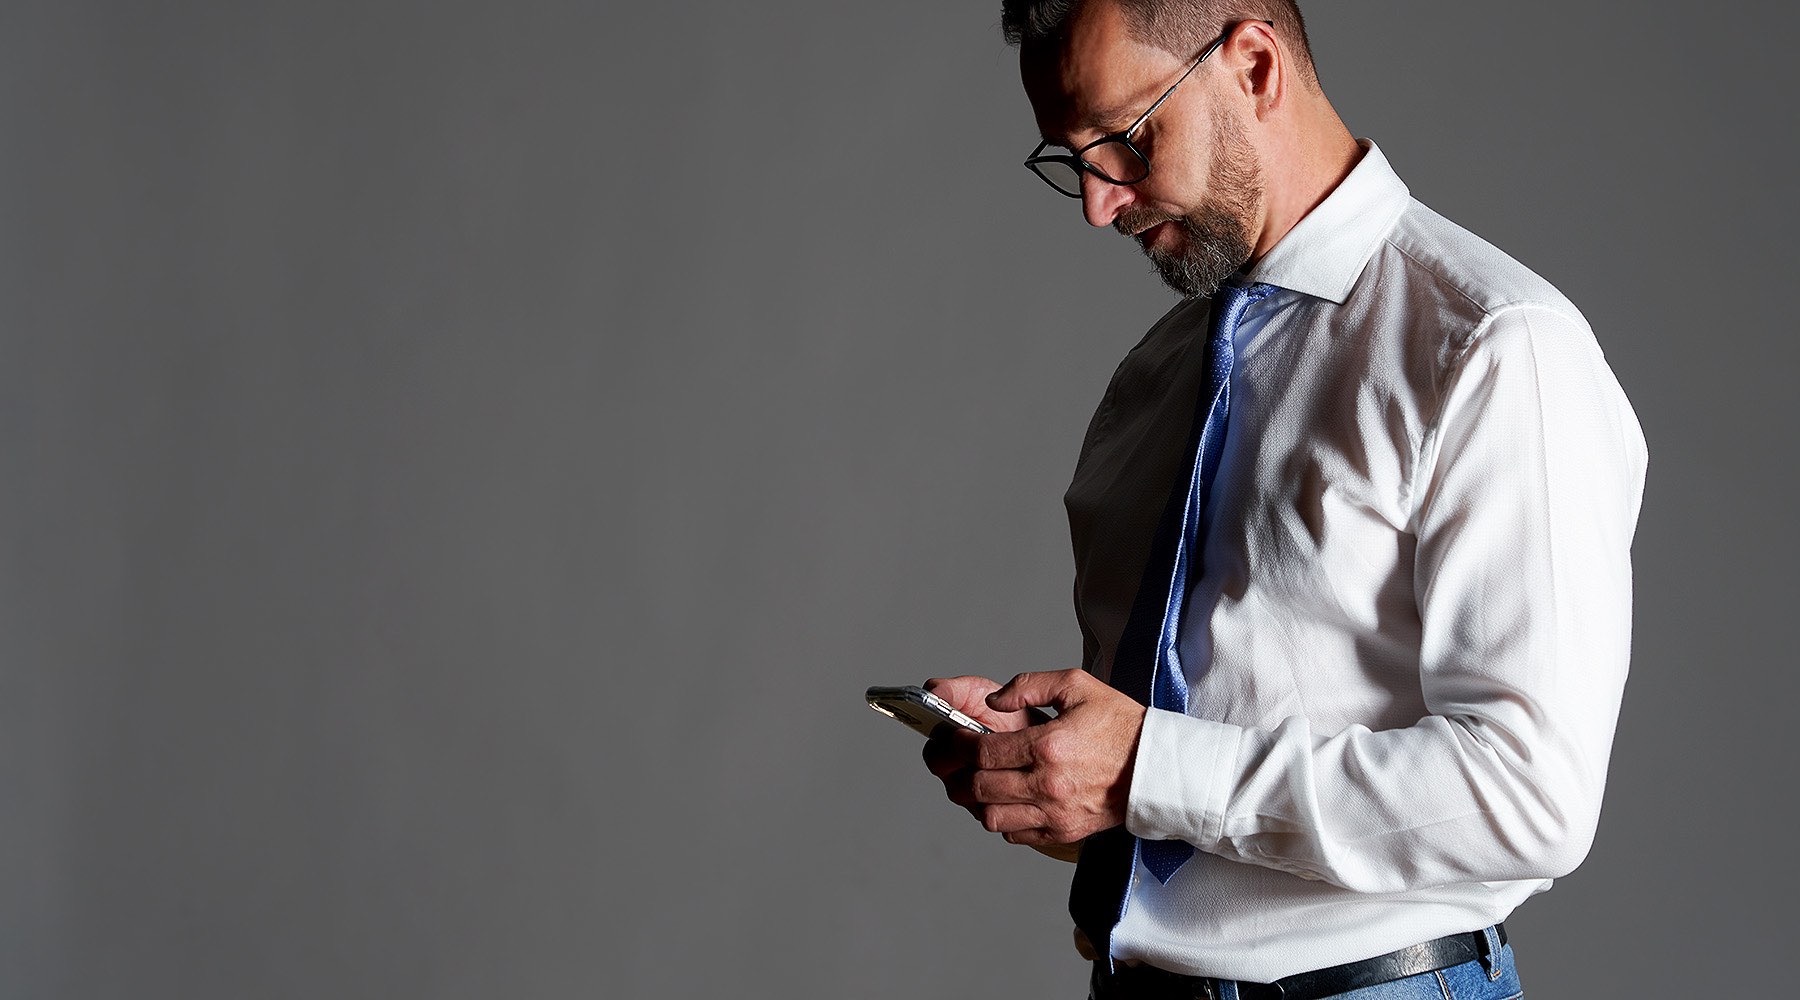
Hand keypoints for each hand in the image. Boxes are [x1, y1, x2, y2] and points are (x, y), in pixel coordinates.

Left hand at [924, 669, 1145, 847]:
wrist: (1157, 767)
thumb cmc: (1120, 725)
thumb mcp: (1077, 685)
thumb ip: (1029, 685)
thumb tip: (994, 701)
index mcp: (1049, 746)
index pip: (983, 752)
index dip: (958, 744)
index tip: (953, 737)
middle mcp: (1049, 784)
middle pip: (979, 788)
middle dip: (956, 773)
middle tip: (953, 761)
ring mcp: (1055, 813)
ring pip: (991, 818)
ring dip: (976, 801)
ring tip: (977, 781)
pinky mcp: (1063, 831)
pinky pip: (1015, 835)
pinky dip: (1001, 820)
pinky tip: (1004, 799)